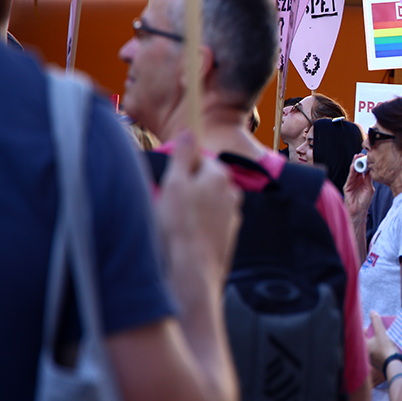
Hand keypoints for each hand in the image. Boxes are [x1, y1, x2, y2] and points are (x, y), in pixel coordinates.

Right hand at [156, 131, 240, 278]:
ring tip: (175, 222)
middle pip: (205, 181)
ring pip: (208, 202)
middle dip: (188, 188)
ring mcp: (232, 214)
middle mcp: (231, 192)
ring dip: (194, 207)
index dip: (182, 168)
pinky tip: (186, 235)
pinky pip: (211, 221)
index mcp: (218, 175)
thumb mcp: (174, 184)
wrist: (194, 269)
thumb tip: (188, 131)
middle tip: (169, 203)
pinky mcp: (229, 234)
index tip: (170, 180)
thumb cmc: (180, 224)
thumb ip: (182, 156)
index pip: (201, 159)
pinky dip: (200, 225)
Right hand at [344, 155, 373, 221]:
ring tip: (356, 157)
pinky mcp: (347, 186)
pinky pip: (349, 178)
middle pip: (357, 169)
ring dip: (354, 164)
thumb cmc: (365, 201)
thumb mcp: (370, 188)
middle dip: (359, 161)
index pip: (363, 169)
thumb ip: (368, 179)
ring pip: (353, 171)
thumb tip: (369, 169)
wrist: (359, 212)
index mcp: (363, 180)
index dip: (365, 163)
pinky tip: (353, 166)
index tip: (368, 157)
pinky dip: (351, 172)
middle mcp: (357, 180)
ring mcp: (351, 183)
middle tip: (361, 154)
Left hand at [366, 311, 398, 375]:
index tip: (376, 327)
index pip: (363, 334)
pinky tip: (389, 349)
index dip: (369, 328)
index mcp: (363, 346)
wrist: (393, 364)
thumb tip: (372, 312)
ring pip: (374, 348)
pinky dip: (382, 351)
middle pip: (369, 341)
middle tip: (383, 332)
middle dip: (375, 335)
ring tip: (387, 339)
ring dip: (379, 343)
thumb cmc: (386, 347)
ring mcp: (371, 360)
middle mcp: (365, 354)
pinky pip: (378, 355)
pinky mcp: (378, 365)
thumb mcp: (381, 331)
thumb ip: (376, 320)